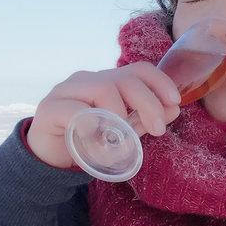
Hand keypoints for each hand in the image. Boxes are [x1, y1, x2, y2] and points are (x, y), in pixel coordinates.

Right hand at [26, 62, 181, 169]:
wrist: (50, 156)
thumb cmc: (90, 138)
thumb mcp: (123, 130)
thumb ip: (145, 119)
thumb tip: (174, 109)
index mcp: (108, 81)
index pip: (139, 70)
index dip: (161, 82)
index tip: (176, 102)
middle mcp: (88, 80)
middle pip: (125, 80)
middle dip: (148, 104)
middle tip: (158, 130)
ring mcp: (67, 91)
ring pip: (102, 90)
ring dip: (120, 117)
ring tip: (122, 139)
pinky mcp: (49, 109)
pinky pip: (73, 111)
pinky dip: (91, 126)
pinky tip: (97, 140)